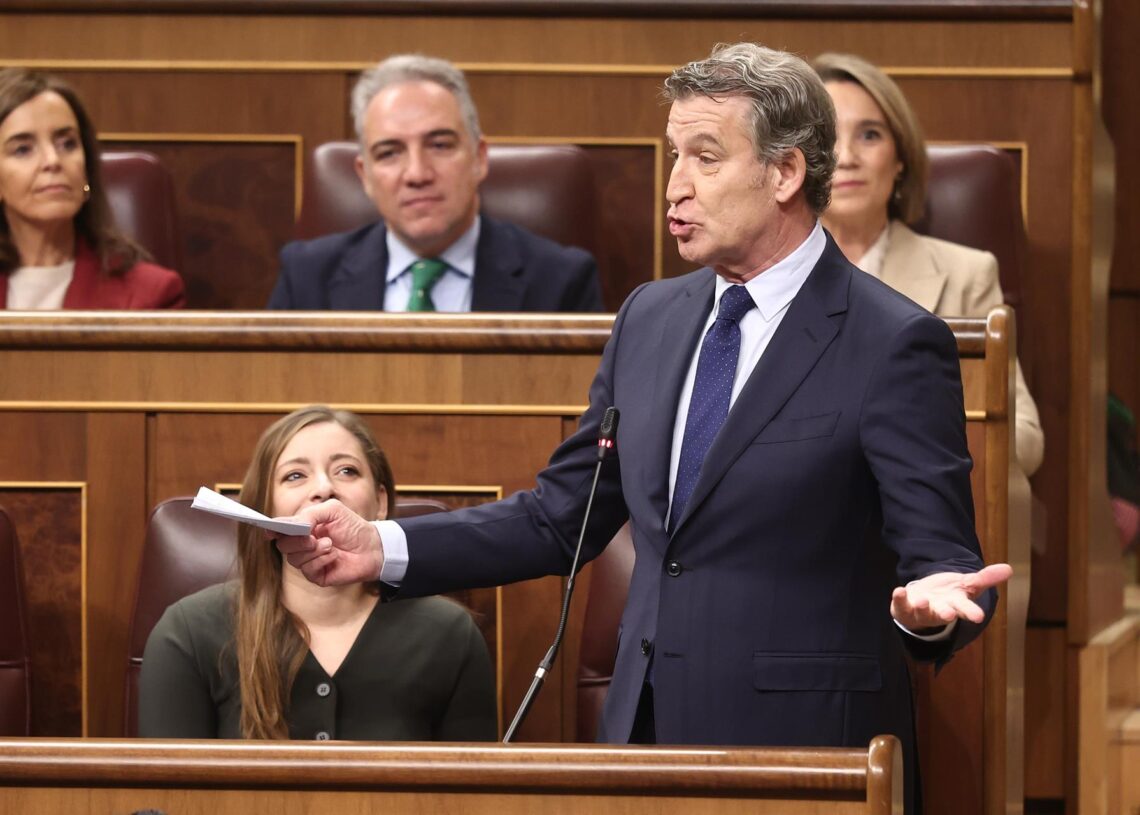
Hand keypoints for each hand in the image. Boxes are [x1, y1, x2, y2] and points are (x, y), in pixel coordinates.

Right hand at [273, 499, 383, 586]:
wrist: (372, 546)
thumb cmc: (353, 527)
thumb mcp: (333, 510)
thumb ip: (311, 514)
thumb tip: (295, 526)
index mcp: (303, 528)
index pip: (281, 530)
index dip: (272, 530)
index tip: (270, 530)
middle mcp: (302, 545)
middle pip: (283, 546)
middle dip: (296, 541)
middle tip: (312, 537)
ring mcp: (309, 561)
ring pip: (294, 559)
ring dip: (313, 551)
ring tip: (330, 544)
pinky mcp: (317, 576)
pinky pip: (308, 570)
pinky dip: (321, 561)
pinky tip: (334, 555)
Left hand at [890, 563, 1011, 629]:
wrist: (923, 604)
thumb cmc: (949, 595)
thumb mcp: (967, 585)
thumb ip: (985, 578)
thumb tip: (1010, 568)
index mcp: (957, 605)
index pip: (966, 610)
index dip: (971, 613)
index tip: (978, 617)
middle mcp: (940, 610)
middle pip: (944, 614)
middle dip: (946, 614)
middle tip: (949, 614)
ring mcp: (921, 610)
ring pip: (922, 611)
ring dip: (921, 607)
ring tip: (921, 601)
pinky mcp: (904, 607)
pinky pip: (901, 604)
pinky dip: (899, 598)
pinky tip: (899, 590)